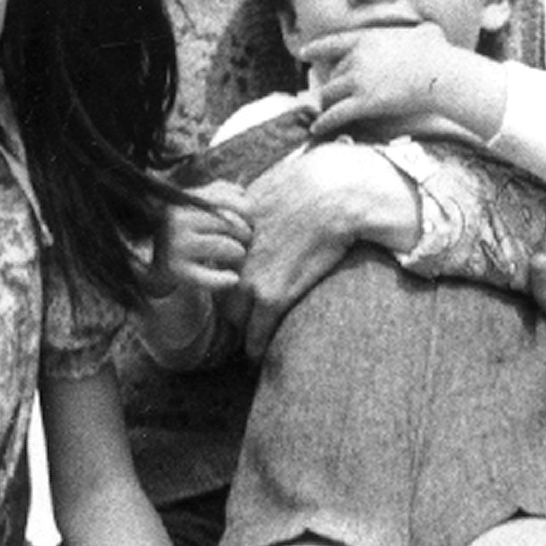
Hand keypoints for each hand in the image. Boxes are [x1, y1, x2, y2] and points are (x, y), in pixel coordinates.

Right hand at [144, 184, 252, 299]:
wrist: (155, 266)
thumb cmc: (187, 233)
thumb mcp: (198, 208)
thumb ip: (220, 194)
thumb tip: (242, 192)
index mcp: (184, 200)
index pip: (228, 199)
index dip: (248, 212)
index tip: (250, 223)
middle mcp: (177, 219)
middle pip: (230, 222)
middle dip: (246, 234)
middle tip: (247, 243)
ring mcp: (174, 244)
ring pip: (226, 246)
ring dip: (239, 253)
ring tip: (237, 256)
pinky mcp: (175, 270)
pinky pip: (210, 277)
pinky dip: (226, 279)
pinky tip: (233, 278)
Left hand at [237, 141, 417, 358]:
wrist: (329, 196)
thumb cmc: (304, 188)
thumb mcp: (260, 193)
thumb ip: (246, 212)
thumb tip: (246, 212)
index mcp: (226, 237)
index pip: (215, 273)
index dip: (226, 287)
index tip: (236, 299)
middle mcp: (231, 261)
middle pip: (222, 298)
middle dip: (233, 313)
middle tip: (244, 326)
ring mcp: (250, 280)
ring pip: (237, 321)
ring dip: (245, 335)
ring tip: (253, 346)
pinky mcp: (272, 297)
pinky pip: (257, 335)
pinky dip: (258, 349)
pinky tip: (260, 357)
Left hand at [301, 24, 459, 135]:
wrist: (439, 74)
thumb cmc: (439, 54)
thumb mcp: (426, 33)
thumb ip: (420, 32)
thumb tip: (431, 32)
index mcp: (367, 39)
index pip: (334, 43)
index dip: (317, 49)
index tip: (304, 53)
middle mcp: (357, 58)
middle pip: (333, 74)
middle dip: (330, 86)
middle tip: (326, 96)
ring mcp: (358, 80)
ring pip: (329, 94)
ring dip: (324, 104)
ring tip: (321, 113)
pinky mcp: (363, 103)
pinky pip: (335, 115)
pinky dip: (324, 122)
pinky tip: (317, 129)